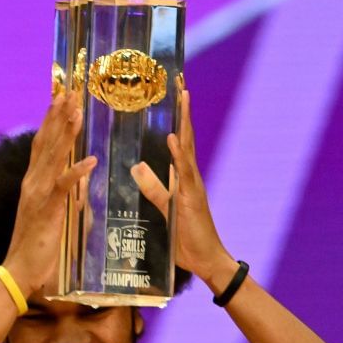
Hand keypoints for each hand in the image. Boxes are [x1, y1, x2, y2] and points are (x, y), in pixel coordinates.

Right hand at [2, 86, 96, 297]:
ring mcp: (37, 195)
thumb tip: (76, 180)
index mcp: (33, 182)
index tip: (61, 97)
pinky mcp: (47, 210)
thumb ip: (60, 193)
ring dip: (66, 133)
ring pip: (53, 157)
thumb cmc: (35, 245)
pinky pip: (62, 187)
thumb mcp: (50, 212)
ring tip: (77, 111)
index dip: (51, 119)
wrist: (18, 269)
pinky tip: (90, 160)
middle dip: (58, 115)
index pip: (42, 144)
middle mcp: (32, 183)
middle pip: (46, 142)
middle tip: (70, 91)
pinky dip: (76, 172)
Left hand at [131, 83, 238, 292]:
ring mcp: (193, 185)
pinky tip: (172, 137)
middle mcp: (191, 176)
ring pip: (187, 147)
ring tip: (183, 95)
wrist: (205, 260)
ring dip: (185, 121)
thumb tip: (137, 167)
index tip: (174, 96)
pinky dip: (178, 154)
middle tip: (182, 83)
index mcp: (183, 178)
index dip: (177, 119)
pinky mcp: (192, 197)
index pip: (179, 143)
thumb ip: (152, 188)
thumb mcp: (163, 208)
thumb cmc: (184, 239)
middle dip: (184, 110)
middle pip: (186, 137)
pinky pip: (184, 172)